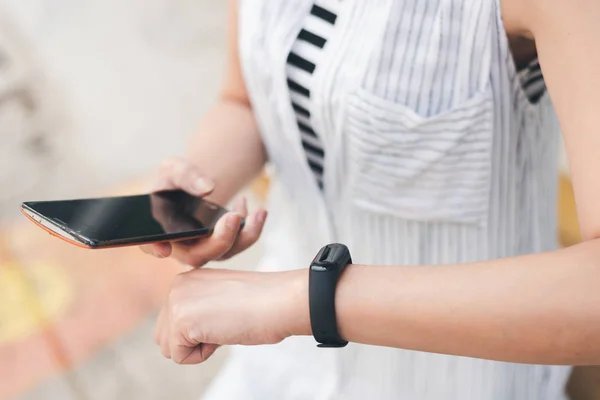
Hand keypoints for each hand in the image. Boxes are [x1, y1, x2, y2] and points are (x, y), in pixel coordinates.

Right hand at [140, 157, 267, 265]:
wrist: (195, 186)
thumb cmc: (178, 179)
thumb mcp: (177, 168)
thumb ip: (187, 175)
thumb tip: (207, 188)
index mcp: (158, 230)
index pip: (150, 244)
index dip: (154, 248)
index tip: (164, 249)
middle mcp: (180, 246)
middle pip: (197, 256)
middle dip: (218, 240)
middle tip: (232, 216)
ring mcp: (203, 249)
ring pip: (224, 254)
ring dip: (245, 236)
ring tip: (258, 211)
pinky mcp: (222, 245)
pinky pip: (239, 244)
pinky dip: (251, 228)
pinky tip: (254, 207)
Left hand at [154, 268, 309, 363]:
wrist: (279, 300)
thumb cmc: (261, 302)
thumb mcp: (220, 298)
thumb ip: (198, 308)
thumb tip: (186, 333)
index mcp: (187, 279)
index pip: (173, 321)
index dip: (202, 329)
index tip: (228, 313)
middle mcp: (177, 286)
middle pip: (165, 336)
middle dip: (193, 340)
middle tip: (225, 321)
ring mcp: (176, 301)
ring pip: (169, 348)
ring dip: (197, 347)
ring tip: (223, 326)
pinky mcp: (181, 321)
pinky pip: (181, 357)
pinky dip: (203, 354)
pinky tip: (222, 331)